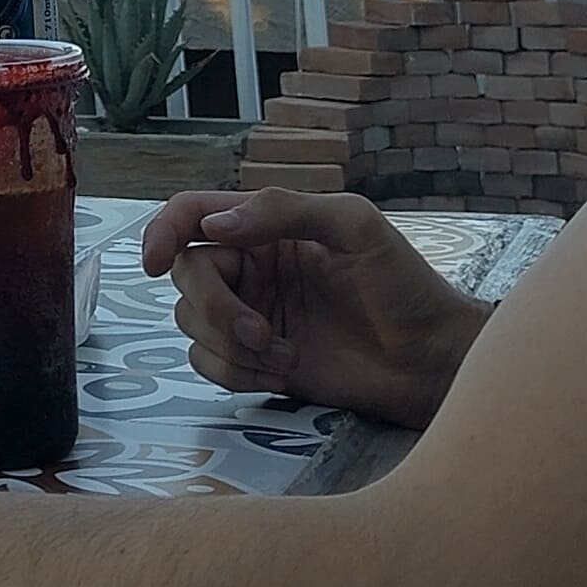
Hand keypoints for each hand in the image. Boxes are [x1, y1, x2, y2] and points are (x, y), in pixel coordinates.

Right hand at [139, 188, 489, 428]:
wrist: (433, 364)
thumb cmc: (406, 286)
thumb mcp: (356, 227)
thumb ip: (286, 211)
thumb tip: (215, 226)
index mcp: (268, 226)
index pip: (192, 214)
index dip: (162, 230)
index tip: (153, 260)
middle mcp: (252, 268)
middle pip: (186, 275)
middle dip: (214, 308)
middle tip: (261, 332)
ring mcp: (252, 316)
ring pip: (189, 324)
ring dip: (229, 345)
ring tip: (283, 355)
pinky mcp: (257, 364)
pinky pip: (206, 366)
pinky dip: (234, 373)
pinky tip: (282, 375)